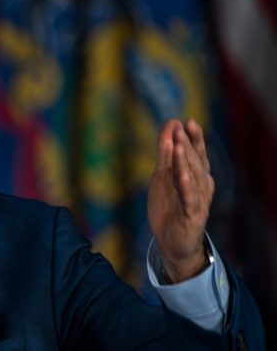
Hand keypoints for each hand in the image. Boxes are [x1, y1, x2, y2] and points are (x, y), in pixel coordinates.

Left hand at [147, 119, 214, 282]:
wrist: (172, 242)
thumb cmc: (169, 207)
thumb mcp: (163, 177)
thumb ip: (165, 155)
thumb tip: (168, 129)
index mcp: (195, 175)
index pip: (195, 153)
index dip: (192, 138)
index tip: (185, 121)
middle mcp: (200, 185)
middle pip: (193, 162)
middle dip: (186, 144)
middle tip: (179, 128)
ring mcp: (197, 200)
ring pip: (192, 177)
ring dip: (185, 161)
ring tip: (179, 144)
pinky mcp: (192, 215)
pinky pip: (189, 199)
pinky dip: (186, 186)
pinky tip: (182, 175)